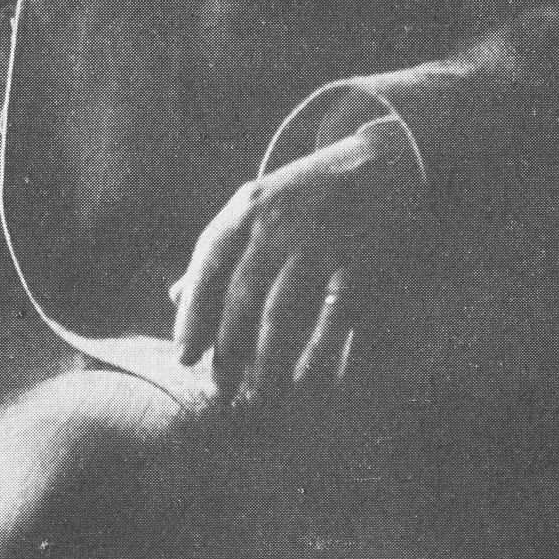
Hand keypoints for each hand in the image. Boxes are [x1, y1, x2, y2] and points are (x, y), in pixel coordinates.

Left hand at [170, 118, 422, 412]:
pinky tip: (313, 383)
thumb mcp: (258, 203)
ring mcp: (322, 242)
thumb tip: (175, 295)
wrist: (383, 161)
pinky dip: (323, 354)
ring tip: (260, 398)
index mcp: (248, 207)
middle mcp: (280, 223)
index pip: (208, 265)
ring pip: (283, 313)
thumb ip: (219, 247)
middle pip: (242, 296)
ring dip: (268, 362)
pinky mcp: (362, 263)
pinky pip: (336, 319)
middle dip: (227, 349)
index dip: (193, 315)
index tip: (185, 358)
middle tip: (221, 392)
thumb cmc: (309, 192)